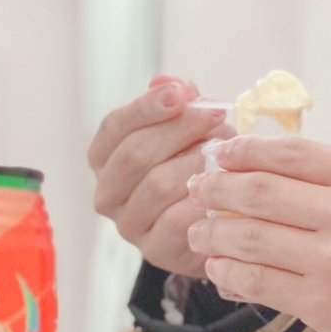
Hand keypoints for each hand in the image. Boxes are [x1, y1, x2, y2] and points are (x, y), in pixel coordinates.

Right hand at [88, 75, 233, 276]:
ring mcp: (129, 225)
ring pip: (157, 184)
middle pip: (135, 153)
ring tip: (226, 152)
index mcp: (104, 158)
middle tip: (217, 115)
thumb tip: (169, 81)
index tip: (181, 93)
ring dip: (197, 162)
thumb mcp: (188, 130)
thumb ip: (178, 104)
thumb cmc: (195, 168)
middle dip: (179, 129)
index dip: (147, 106)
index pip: (115, 126)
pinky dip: (202, 198)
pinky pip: (177, 220)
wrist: (214, 225)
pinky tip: (225, 186)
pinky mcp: (155, 250)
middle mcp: (107, 193)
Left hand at [186, 136, 330, 331]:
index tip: (221, 152)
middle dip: (216, 188)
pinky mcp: (324, 305)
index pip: (291, 152)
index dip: (246, 150)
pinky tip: (218, 272)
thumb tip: (287, 179)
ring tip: (196, 233)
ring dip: (213, 234)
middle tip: (195, 188)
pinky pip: (258, 283)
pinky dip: (229, 275)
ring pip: (249, 237)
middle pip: (259, 190)